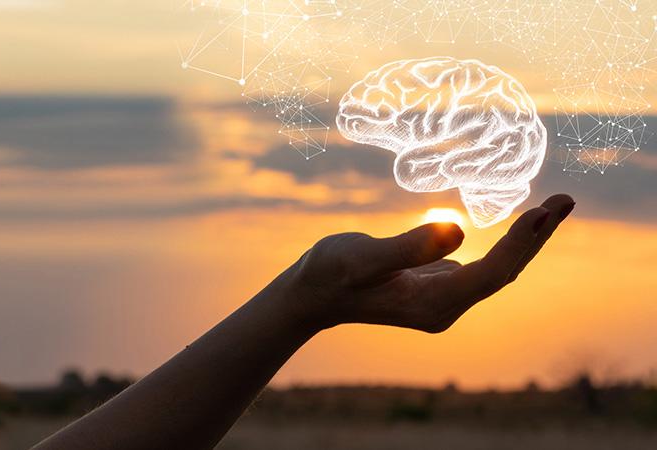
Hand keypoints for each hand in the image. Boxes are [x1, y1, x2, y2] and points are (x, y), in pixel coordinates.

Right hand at [286, 194, 574, 332]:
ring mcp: (443, 298)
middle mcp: (445, 307)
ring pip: (496, 268)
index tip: (543, 210)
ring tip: (554, 206)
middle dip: (535, 236)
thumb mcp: (361, 258)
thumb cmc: (329, 274)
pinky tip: (518, 224)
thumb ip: (407, 247)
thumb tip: (458, 230)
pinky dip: (504, 241)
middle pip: (503, 272)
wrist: (311, 296)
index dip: (520, 242)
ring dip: (526, 238)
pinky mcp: (436, 285)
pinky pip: (482, 265)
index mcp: (432, 305)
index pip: (491, 273)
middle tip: (565, 200)